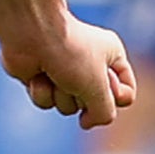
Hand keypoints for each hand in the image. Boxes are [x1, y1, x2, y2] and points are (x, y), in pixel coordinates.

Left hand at [1, 14, 135, 129]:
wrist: (29, 30)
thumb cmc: (69, 51)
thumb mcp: (100, 88)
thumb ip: (104, 113)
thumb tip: (86, 123)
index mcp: (111, 56)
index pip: (125, 94)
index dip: (116, 97)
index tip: (105, 81)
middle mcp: (89, 64)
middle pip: (94, 105)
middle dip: (82, 96)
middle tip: (74, 74)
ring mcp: (63, 71)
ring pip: (68, 107)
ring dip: (60, 95)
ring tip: (53, 73)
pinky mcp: (41, 77)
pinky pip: (46, 102)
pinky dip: (42, 92)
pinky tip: (37, 74)